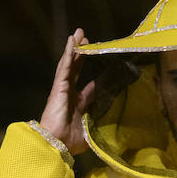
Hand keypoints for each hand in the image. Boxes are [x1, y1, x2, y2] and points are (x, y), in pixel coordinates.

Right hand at [38, 29, 95, 154]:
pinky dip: (69, 53)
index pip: (90, 86)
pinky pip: (64, 67)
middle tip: (88, 41)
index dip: (98, 76)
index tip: (106, 67)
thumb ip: (103, 126)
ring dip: (75, 48)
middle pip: (78, 69)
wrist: (57, 144)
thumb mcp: (93, 131)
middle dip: (83, 55)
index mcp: (79, 105)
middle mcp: (70, 94)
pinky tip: (72, 41)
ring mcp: (63, 89)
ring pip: (70, 64)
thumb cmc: (72, 142)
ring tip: (79, 34)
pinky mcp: (59, 87)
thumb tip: (120, 130)